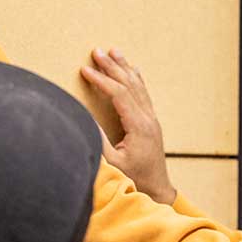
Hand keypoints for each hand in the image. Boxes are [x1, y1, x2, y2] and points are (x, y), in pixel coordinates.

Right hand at [79, 49, 175, 204]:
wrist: (157, 190)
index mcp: (138, 126)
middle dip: (111, 66)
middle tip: (96, 51)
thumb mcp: (112, 163)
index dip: (101, 80)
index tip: (85, 69)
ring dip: (124, 68)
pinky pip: (143, 94)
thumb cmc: (133, 180)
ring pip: (138, 86)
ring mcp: (152, 120)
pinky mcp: (151, 123)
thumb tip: (84, 117)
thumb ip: (98, 140)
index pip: (118, 94)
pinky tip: (132, 69)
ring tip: (113, 51)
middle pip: (129, 85)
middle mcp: (148, 119)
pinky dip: (135, 78)